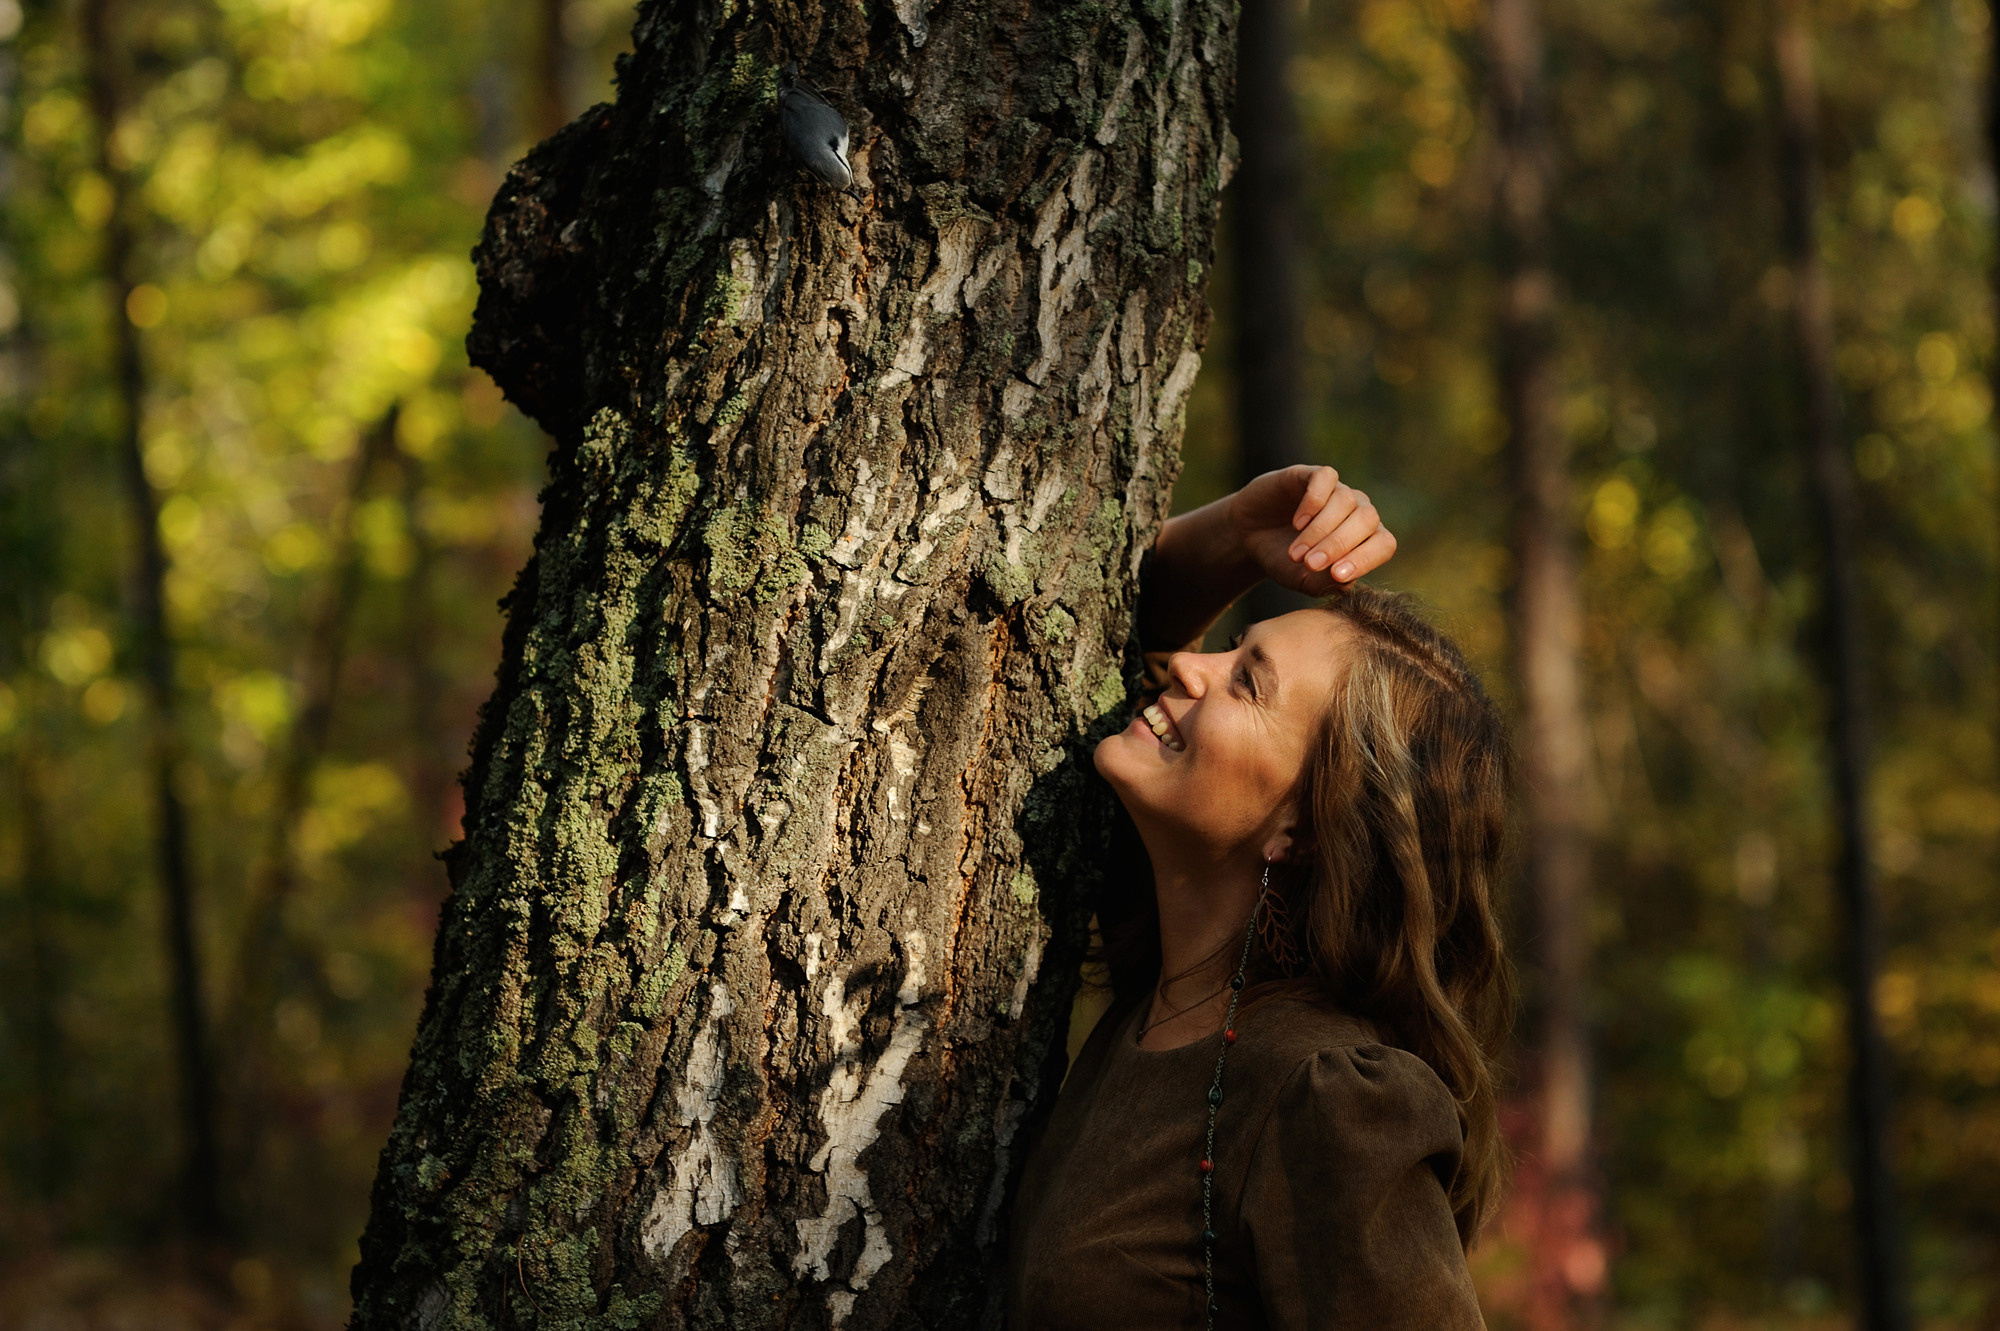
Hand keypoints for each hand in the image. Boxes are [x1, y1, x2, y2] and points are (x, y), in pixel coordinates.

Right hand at [1226, 465, 1396, 595]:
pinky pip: (1326, 478)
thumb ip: (1325, 584)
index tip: (1337, 575)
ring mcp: (1336, 491)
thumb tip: (1345, 583)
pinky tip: (1298, 522)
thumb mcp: (1302, 579)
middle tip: (1310, 563)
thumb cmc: (1282, 560)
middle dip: (1338, 544)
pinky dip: (1314, 501)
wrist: (1249, 537)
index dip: (1366, 558)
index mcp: (1365, 538)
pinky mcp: (1311, 475)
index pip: (1384, 544)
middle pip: (1367, 520)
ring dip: (1320, 530)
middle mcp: (1356, 511)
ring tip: (1296, 553)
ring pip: (1346, 501)